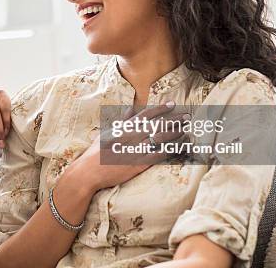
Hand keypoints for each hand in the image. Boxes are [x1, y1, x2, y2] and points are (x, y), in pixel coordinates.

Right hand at [66, 101, 189, 193]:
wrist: (89, 171)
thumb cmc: (96, 152)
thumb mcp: (107, 132)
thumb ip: (121, 122)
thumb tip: (130, 110)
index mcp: (124, 127)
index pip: (146, 114)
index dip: (160, 108)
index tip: (172, 104)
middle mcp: (132, 136)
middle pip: (157, 124)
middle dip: (174, 119)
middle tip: (187, 116)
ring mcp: (136, 149)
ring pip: (161, 138)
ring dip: (175, 132)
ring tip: (186, 129)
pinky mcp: (139, 163)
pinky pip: (159, 154)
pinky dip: (171, 149)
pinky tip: (180, 146)